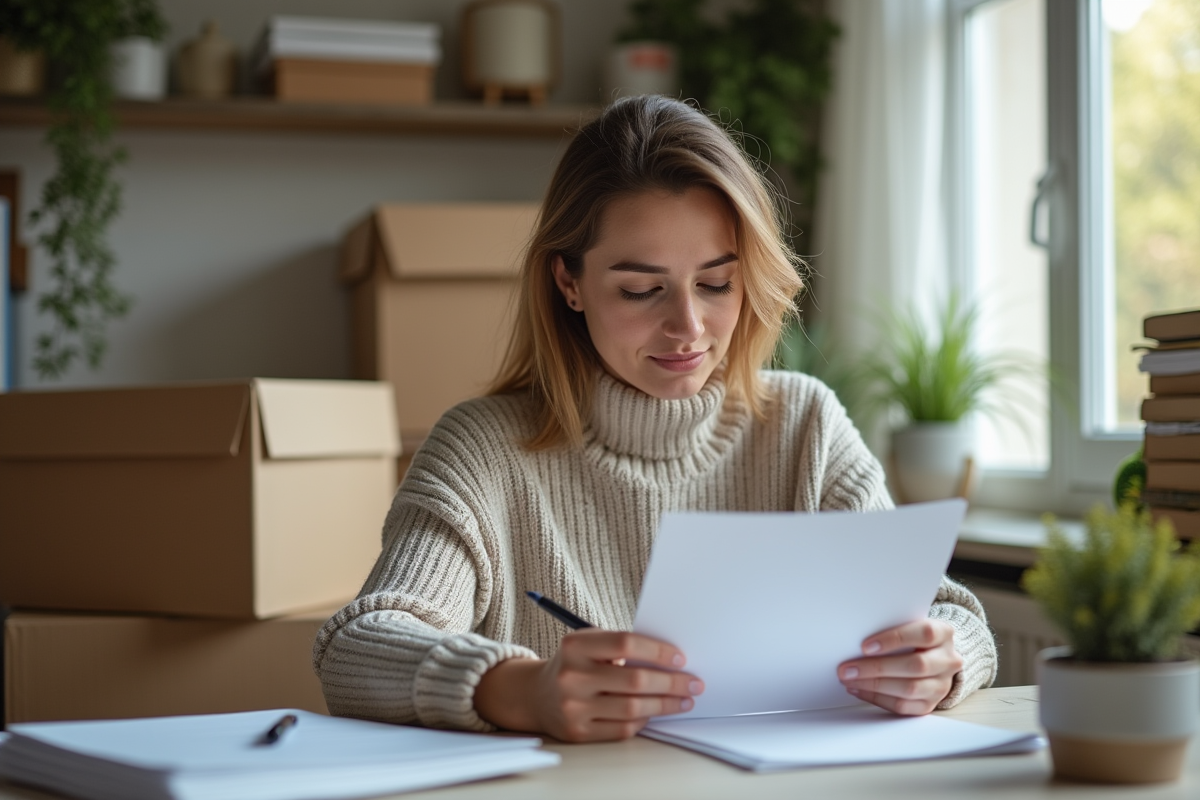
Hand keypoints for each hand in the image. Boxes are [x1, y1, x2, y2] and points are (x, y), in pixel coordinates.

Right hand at [474, 628, 703, 741]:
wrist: (537, 695)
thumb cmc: (575, 664)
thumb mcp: (589, 644)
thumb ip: (621, 646)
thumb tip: (670, 659)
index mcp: (575, 646)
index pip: (626, 643)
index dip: (658, 651)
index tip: (680, 658)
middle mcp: (572, 676)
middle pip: (635, 680)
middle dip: (671, 682)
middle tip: (693, 683)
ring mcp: (573, 707)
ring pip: (633, 708)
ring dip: (665, 705)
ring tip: (683, 700)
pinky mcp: (578, 732)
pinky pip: (623, 728)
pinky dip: (644, 720)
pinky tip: (655, 713)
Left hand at [837, 619, 961, 715]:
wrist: (933, 657)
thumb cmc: (912, 637)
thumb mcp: (907, 625)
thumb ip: (890, 627)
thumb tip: (854, 639)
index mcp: (943, 633)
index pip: (924, 633)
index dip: (894, 639)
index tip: (865, 646)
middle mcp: (948, 660)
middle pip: (915, 666)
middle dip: (877, 668)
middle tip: (848, 669)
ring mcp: (942, 685)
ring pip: (909, 689)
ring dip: (874, 686)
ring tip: (849, 680)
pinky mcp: (930, 704)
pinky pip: (903, 706)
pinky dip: (877, 698)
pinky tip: (859, 690)